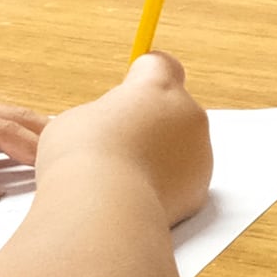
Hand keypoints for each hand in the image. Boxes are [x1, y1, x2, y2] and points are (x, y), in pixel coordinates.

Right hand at [45, 52, 213, 224]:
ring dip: (160, 155)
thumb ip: (105, 115)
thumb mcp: (76, 121)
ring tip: (122, 175)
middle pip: (173, 108)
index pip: (160, 65)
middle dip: (151, 121)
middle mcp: (188, 115)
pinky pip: (183, 179)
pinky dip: (165, 186)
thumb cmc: (81, 159)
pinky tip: (135, 196)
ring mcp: (200, 153)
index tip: (130, 85)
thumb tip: (111, 125)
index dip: (143, 74)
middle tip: (117, 142)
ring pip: (181, 146)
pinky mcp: (200, 190)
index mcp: (156, 88)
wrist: (104, 211)